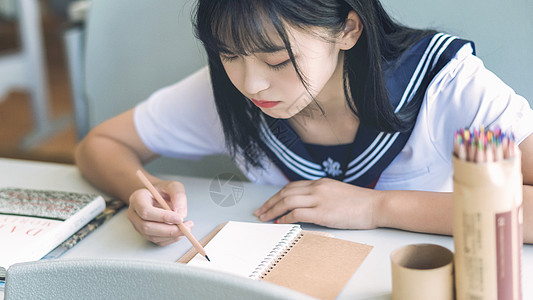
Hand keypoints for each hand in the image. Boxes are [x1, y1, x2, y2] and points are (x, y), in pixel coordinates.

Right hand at [126, 180, 191, 245]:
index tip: (179, 218)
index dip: (163, 217)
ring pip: (153, 236)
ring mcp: (138, 225)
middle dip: (168, 230)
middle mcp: (134, 213)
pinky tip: (180, 232)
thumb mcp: (173, 186)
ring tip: (187, 228)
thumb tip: (181, 214)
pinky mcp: (145, 234)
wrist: (158, 196)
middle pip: (147, 227)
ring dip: (172, 235)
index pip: (146, 211)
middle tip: (186, 227)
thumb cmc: (164, 190)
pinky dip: (171, 239)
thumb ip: (178, 196)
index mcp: (137, 198)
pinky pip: (158, 241)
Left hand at [254, 178, 383, 228]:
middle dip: (270, 203)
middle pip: (285, 193)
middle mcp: (317, 188)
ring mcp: (319, 199)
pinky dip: (286, 218)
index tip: (269, 203)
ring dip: (273, 210)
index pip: (292, 186)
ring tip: (264, 218)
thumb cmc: (360, 203)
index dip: (277, 195)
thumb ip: (321, 195)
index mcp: (320, 182)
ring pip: (287, 201)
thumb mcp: (337, 193)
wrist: (377, 205)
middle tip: (260, 212)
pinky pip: (298, 213)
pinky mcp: (323, 212)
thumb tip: (307, 206)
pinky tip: (280, 223)